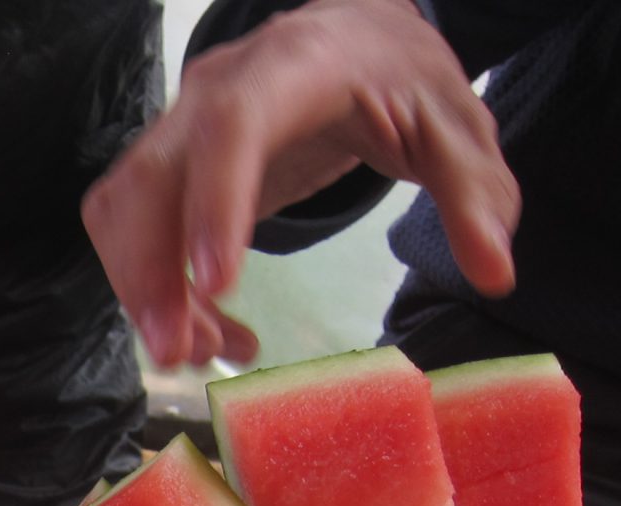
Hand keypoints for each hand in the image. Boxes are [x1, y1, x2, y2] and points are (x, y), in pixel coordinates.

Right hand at [81, 0, 519, 367]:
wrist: (357, 35)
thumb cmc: (404, 77)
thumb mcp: (456, 130)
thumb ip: (475, 197)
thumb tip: (496, 272)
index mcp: (295, 67)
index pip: (232, 127)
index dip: (214, 203)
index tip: (217, 283)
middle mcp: (216, 90)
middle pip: (151, 179)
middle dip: (151, 275)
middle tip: (180, 354)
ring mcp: (182, 126)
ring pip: (124, 210)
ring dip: (144, 291)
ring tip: (200, 350)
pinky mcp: (172, 166)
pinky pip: (133, 229)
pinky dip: (153, 289)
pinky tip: (209, 328)